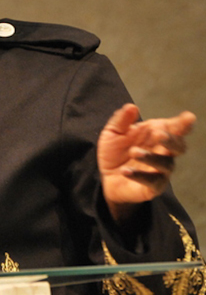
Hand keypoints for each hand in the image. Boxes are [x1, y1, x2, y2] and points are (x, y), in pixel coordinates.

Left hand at [97, 103, 195, 223]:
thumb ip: (121, 120)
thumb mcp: (112, 132)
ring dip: (150, 157)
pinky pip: (151, 182)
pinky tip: (125, 171)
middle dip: (171, 139)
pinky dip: (139, 175)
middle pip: (178, 146)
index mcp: (156, 134)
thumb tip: (132, 106)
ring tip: (134, 152)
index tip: (188, 117)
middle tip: (158, 134)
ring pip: (165, 163)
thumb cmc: (114, 151)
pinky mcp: (153, 187)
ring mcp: (160, 170)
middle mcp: (163, 152)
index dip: (183, 123)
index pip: (174, 128)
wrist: (106, 177)